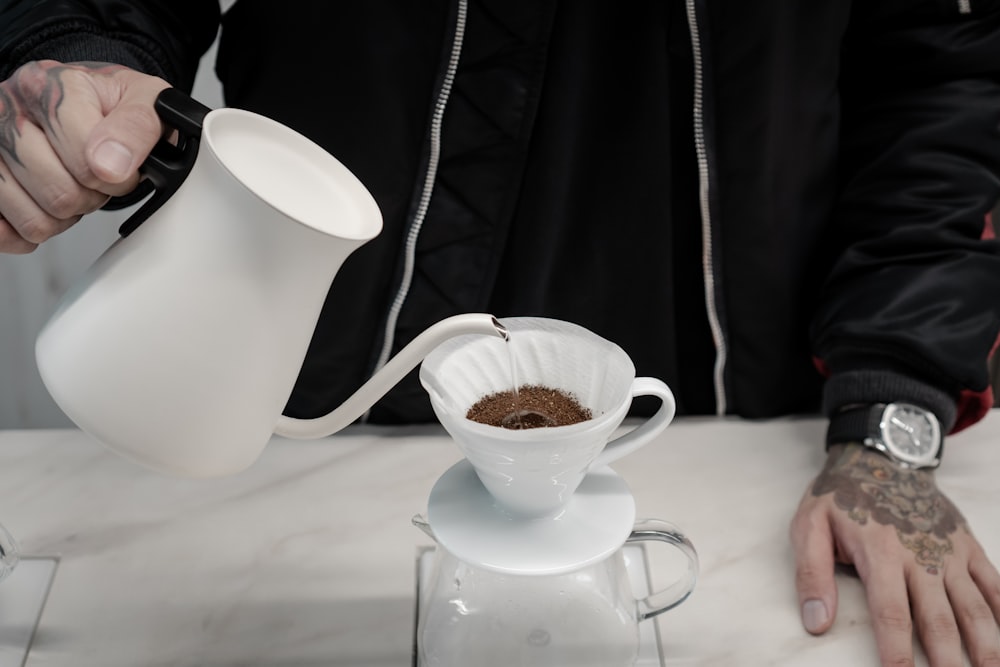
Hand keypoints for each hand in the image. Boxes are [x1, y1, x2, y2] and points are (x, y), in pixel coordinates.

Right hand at [0, 60, 168, 252]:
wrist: (84, 98)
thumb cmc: (109, 102)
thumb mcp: (144, 98)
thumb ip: (137, 126)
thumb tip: (112, 165)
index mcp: (47, 87)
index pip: (85, 159)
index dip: (116, 177)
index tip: (123, 169)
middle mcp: (7, 112)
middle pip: (60, 194)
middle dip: (92, 197)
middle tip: (97, 180)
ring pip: (34, 220)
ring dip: (64, 217)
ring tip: (72, 187)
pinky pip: (3, 233)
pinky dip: (31, 233)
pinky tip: (45, 208)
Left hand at [791, 444, 999, 665]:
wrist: (881, 458)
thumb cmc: (840, 498)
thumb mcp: (809, 526)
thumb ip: (812, 574)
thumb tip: (816, 623)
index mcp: (881, 554)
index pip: (892, 614)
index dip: (897, 652)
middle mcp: (922, 556)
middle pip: (940, 621)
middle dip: (948, 662)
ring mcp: (950, 552)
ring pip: (975, 609)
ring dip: (986, 648)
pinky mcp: (968, 546)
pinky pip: (994, 584)